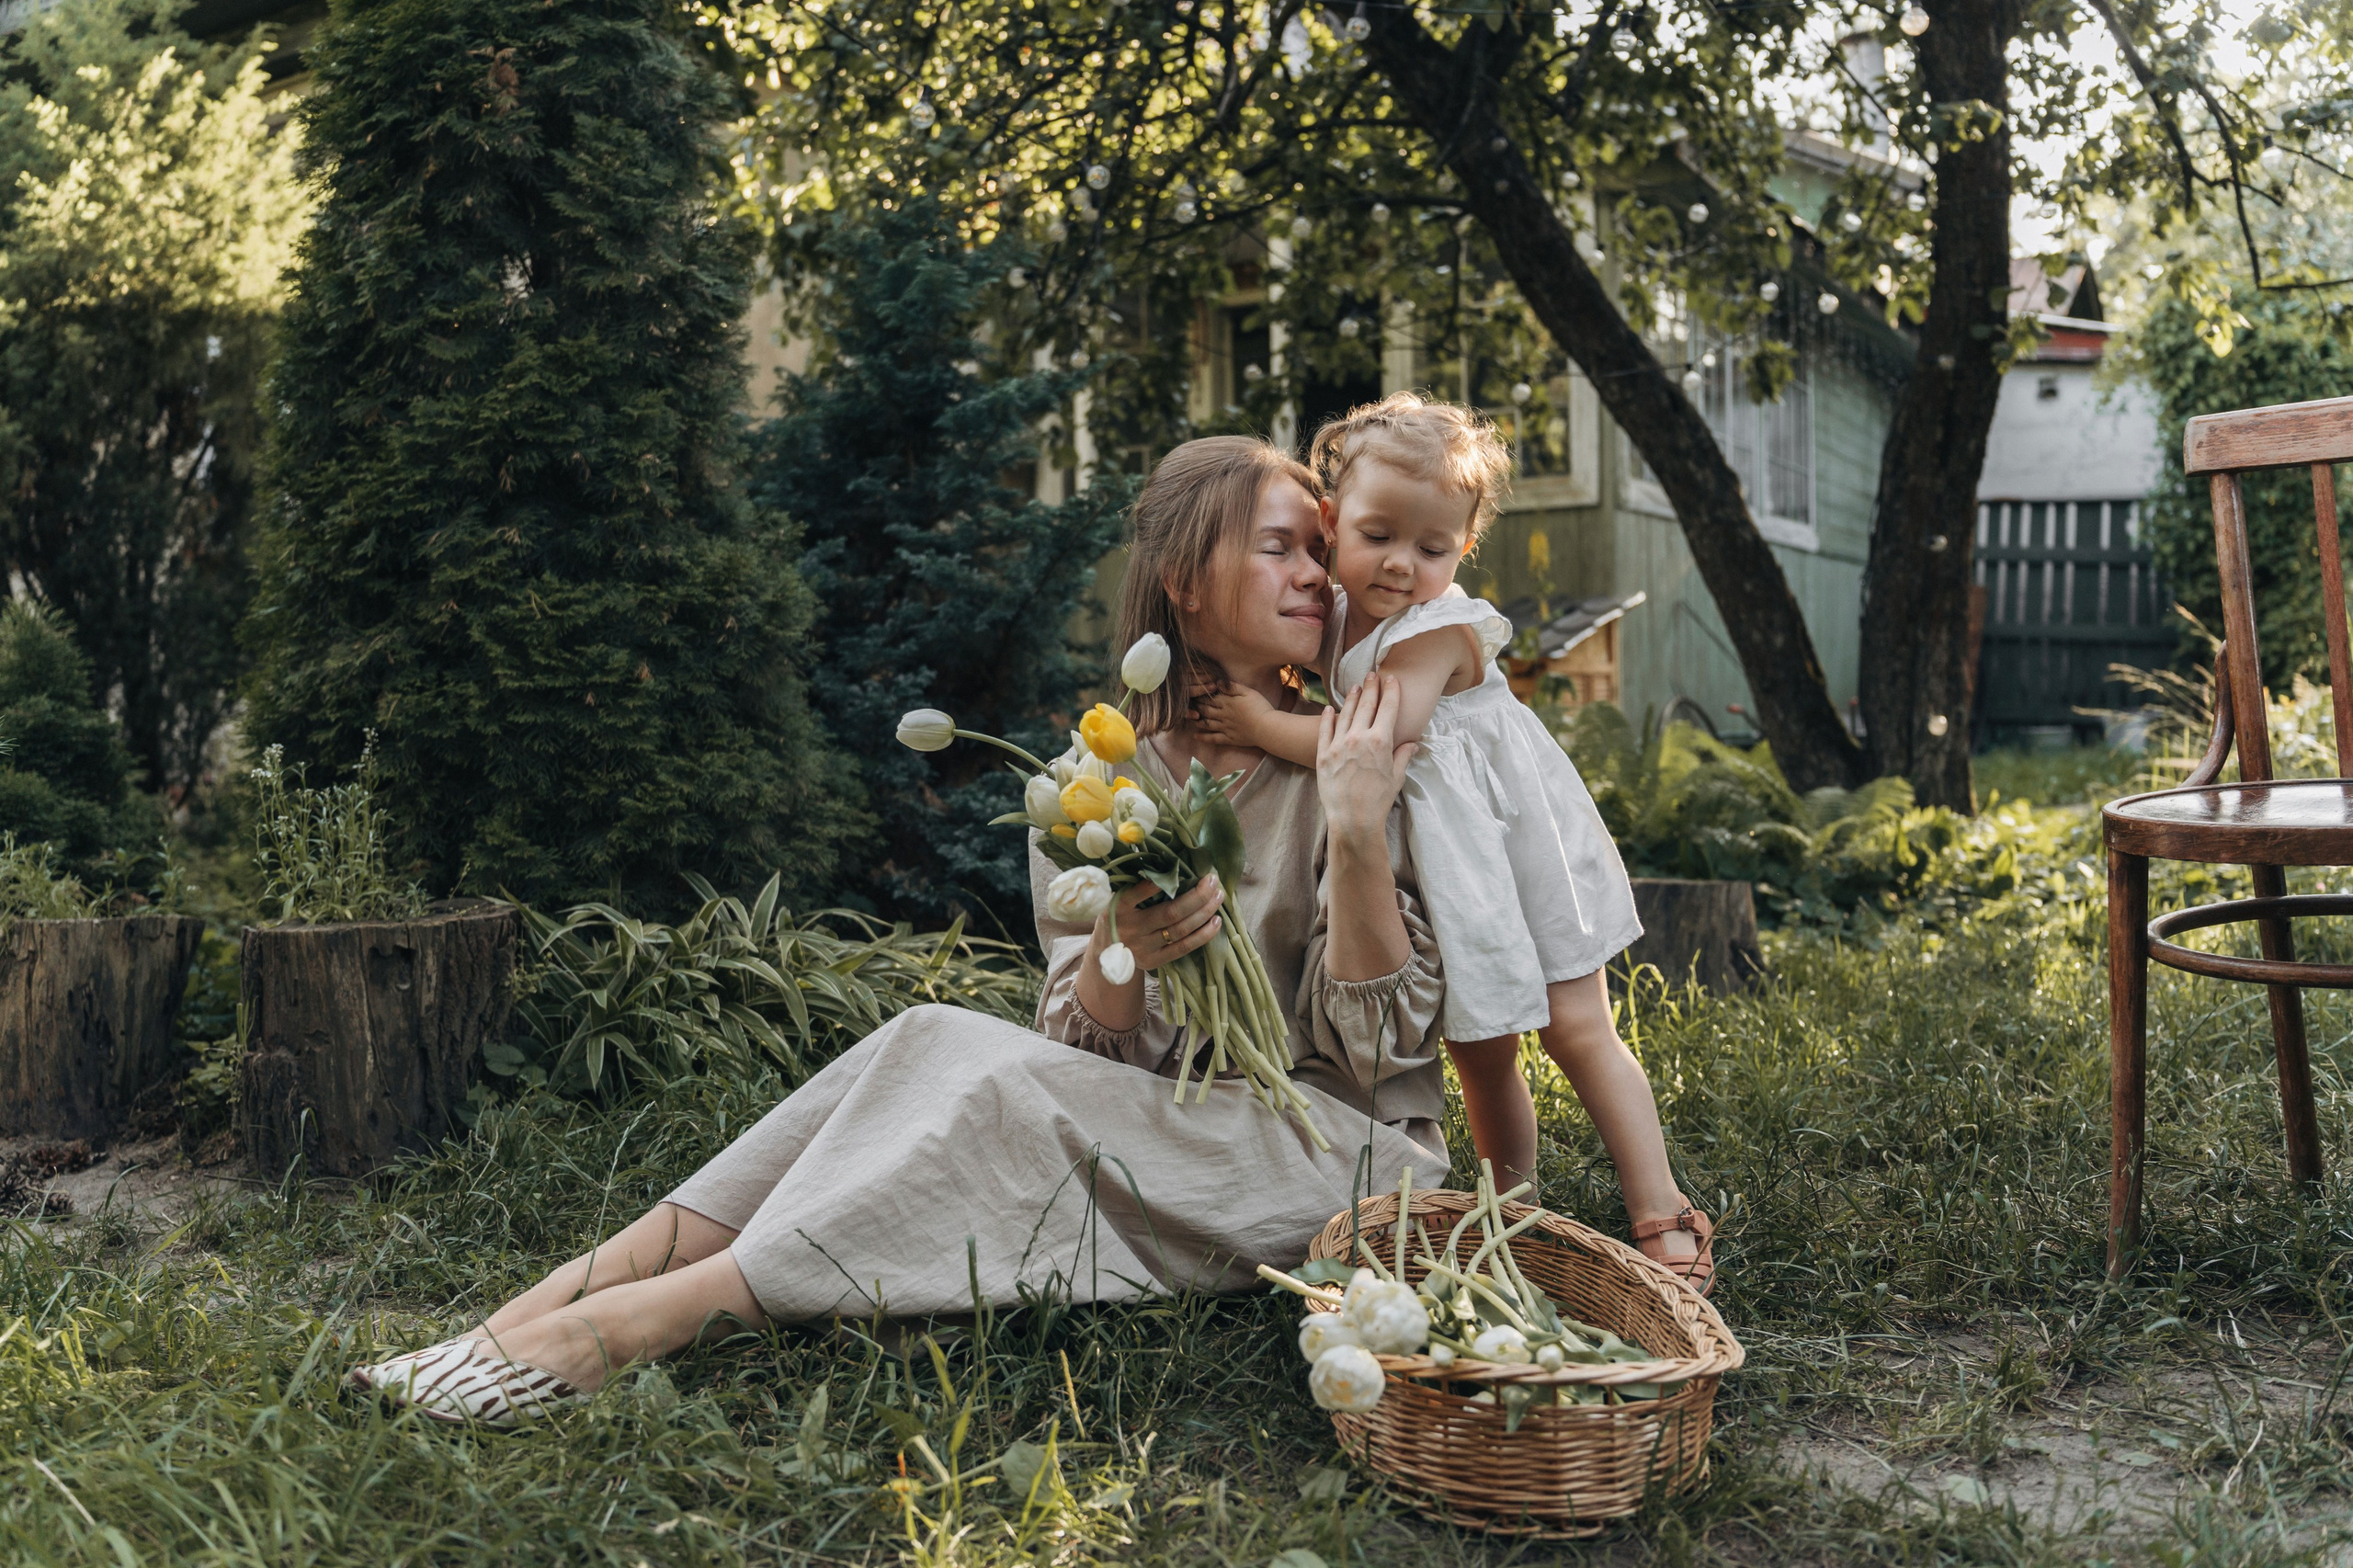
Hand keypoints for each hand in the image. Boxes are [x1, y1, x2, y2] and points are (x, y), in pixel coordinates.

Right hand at [1095, 873, 1224, 977]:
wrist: (1104, 953)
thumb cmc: (1118, 917)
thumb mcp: (1117, 900)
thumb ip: (1138, 888)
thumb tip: (1171, 869)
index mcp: (1120, 908)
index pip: (1139, 893)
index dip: (1160, 883)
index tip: (1180, 871)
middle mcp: (1132, 928)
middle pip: (1171, 913)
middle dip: (1197, 896)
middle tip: (1213, 881)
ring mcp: (1144, 947)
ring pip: (1181, 930)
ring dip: (1204, 913)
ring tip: (1218, 898)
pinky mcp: (1154, 961)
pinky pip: (1183, 948)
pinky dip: (1202, 935)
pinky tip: (1216, 922)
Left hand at [1189, 679, 1273, 747]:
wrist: (1267, 727)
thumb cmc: (1260, 707)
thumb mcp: (1248, 692)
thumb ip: (1232, 687)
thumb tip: (1216, 682)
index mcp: (1227, 702)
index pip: (1209, 698)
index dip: (1200, 695)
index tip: (1194, 693)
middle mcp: (1223, 715)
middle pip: (1205, 710)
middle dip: (1196, 706)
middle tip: (1188, 704)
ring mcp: (1225, 728)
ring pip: (1206, 723)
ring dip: (1197, 720)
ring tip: (1190, 718)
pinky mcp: (1229, 739)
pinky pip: (1213, 739)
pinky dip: (1203, 737)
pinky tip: (1195, 736)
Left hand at [1316, 671, 1416, 851]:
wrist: (1353, 820)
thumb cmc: (1378, 801)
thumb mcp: (1396, 777)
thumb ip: (1403, 756)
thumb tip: (1411, 744)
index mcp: (1380, 741)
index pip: (1388, 708)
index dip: (1391, 691)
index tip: (1392, 679)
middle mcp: (1359, 738)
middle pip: (1366, 705)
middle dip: (1371, 688)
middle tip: (1372, 674)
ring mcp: (1338, 745)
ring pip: (1345, 714)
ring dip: (1351, 698)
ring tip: (1354, 687)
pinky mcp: (1323, 755)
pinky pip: (1324, 730)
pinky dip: (1327, 718)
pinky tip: (1330, 708)